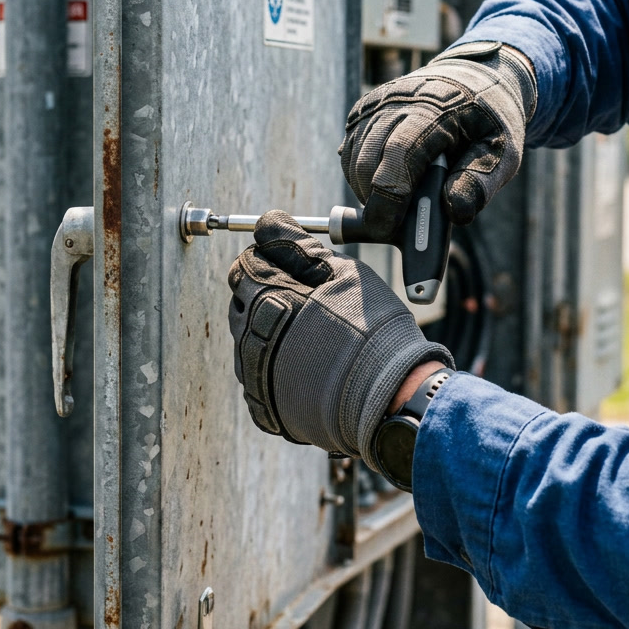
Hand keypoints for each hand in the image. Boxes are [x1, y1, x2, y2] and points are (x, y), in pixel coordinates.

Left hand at [227, 211, 453, 468]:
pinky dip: (277, 368)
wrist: (387, 394)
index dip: (270, 260)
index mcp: (264, 296)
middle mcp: (248, 337)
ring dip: (269, 331)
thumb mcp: (341, 272)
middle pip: (241, 302)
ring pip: (247, 340)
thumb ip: (298, 245)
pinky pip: (259, 378)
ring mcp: (254, 375)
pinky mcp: (264, 406)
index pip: (245, 265)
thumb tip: (269, 222)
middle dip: (266, 293)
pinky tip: (307, 365)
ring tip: (310, 335)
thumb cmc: (370, 328)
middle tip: (305, 300)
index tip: (294, 267)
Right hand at [339, 42, 535, 240]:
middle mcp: (395, 102)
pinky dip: (363, 178)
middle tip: (399, 225)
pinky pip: (348, 155)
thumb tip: (454, 212)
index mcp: (434, 109)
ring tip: (402, 199)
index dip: (390, 197)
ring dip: (370, 192)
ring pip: (353, 162)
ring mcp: (373, 106)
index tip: (388, 230)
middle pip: (367, 163)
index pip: (400, 154)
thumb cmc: (488, 121)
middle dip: (377, 203)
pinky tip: (390, 180)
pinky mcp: (360, 113)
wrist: (472, 80)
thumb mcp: (502, 152)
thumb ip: (480, 183)